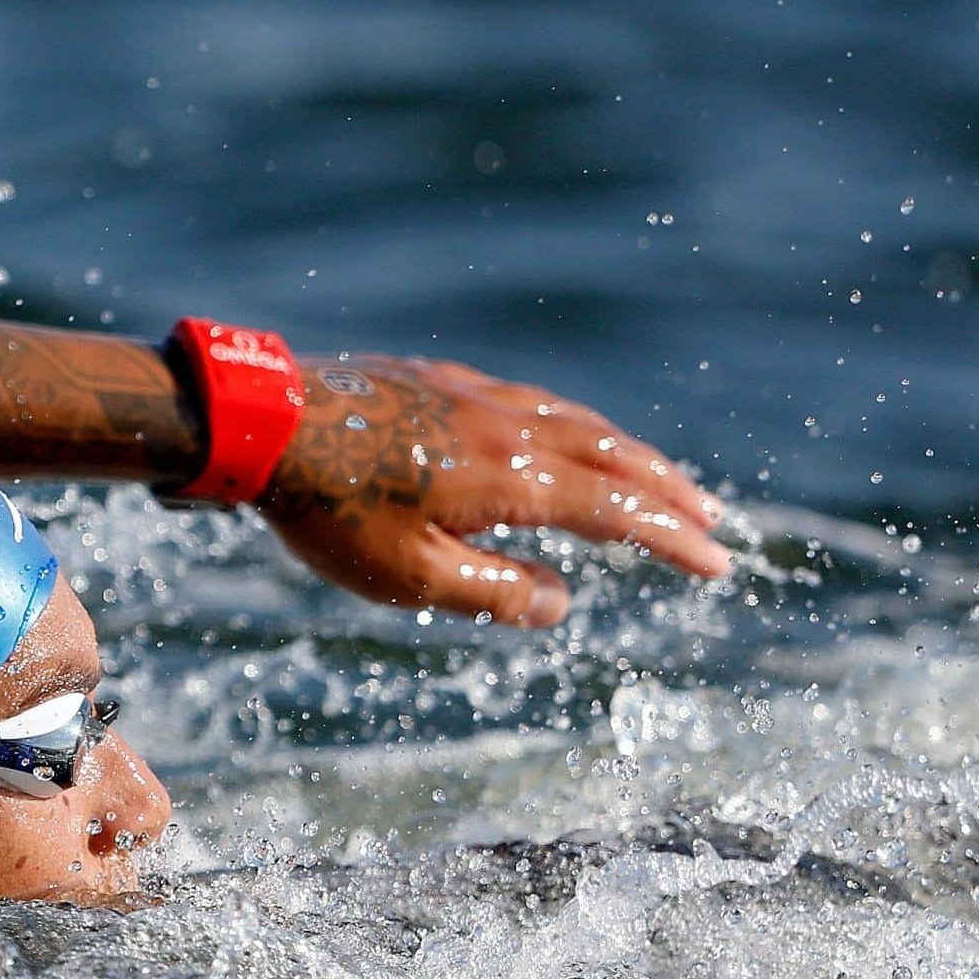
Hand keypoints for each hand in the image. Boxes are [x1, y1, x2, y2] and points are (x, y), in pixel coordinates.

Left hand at [256, 355, 730, 625]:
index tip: (717, 563)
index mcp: (510, 477)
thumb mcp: (411, 577)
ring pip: (574, 419)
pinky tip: (564, 431)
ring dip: (627, 451)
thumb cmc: (330, 512)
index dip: (670, 539)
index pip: (614, 512)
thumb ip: (495, 591)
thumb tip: (564, 603)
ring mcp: (474, 392)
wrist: (262, 423)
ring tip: (657, 475)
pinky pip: (530, 397)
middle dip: (668, 490)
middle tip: (713, 518)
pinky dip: (572, 422)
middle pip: (611, 456)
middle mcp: (507, 424)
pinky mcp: (440, 376)